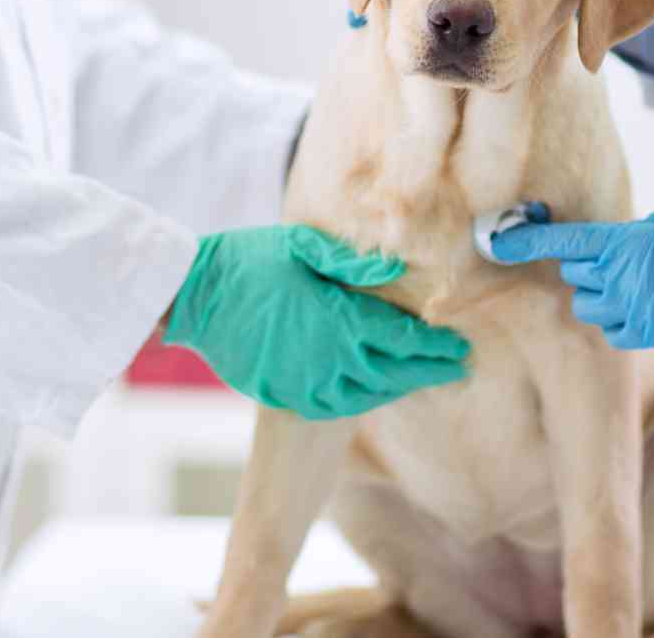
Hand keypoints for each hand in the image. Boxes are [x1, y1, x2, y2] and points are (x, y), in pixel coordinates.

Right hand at [166, 225, 468, 418]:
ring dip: (398, 387)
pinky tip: (372, 391)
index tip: (459, 348)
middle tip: (457, 368)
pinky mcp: (284, 395)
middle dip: (429, 371)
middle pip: (394, 373)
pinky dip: (361, 400)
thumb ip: (352, 263)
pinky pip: (334, 407)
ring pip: (367, 394)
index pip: (403, 340)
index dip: (435, 347)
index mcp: (340, 320)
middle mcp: (329, 359)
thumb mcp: (303, 246)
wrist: (194, 295)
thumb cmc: (249, 261)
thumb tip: (399, 270)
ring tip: (420, 378)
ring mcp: (306, 383)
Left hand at [489, 207, 653, 348]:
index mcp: (630, 245)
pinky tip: (644, 307)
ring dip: (601, 295)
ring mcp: (640, 312)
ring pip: (591, 308)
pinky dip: (620, 321)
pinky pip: (615, 332)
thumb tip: (612, 249)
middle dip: (587, 267)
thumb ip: (635, 236)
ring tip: (634, 284)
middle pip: (576, 276)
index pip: (566, 244)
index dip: (525, 242)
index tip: (496, 240)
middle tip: (617, 259)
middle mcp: (627, 280)